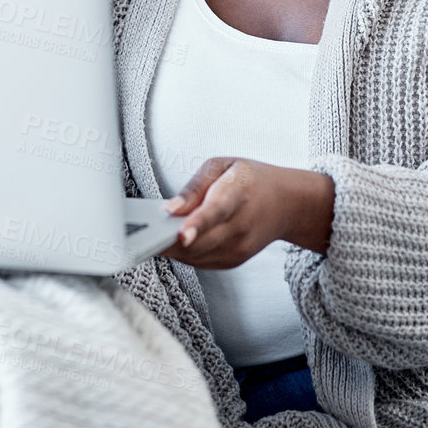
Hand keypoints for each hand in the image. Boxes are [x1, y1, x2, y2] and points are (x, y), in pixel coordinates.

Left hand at [159, 157, 335, 268]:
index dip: (197, 225)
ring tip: (151, 236)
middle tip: (142, 236)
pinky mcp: (233, 261)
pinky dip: (184, 254)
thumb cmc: (249, 180)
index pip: (215, 212)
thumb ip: (194, 187)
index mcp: (238, 194)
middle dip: (169, 241)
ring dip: (172, 249)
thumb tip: (170, 209)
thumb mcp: (222, 166)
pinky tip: (173, 242)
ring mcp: (239, 248)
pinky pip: (200, 262)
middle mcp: (241, 226)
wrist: (286, 203)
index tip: (179, 233)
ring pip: (197, 256)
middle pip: (200, 241)